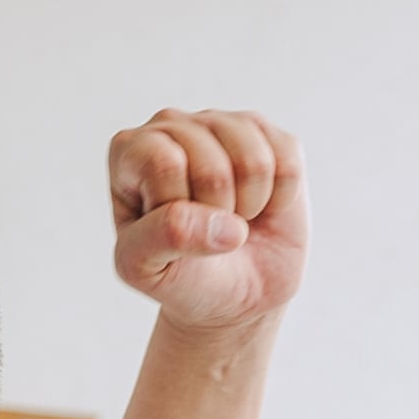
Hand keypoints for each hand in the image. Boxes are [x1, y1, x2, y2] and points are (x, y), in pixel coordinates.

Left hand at [107, 109, 306, 334]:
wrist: (231, 294)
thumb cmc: (180, 274)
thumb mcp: (145, 268)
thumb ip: (163, 238)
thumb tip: (219, 222)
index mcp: (130, 150)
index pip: (164, 164)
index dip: (179, 210)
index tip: (172, 232)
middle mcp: (173, 125)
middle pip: (211, 167)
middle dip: (217, 215)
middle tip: (206, 229)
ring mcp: (223, 124)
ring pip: (254, 162)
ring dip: (250, 206)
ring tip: (232, 217)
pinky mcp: (270, 135)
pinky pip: (288, 164)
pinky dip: (280, 199)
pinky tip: (260, 206)